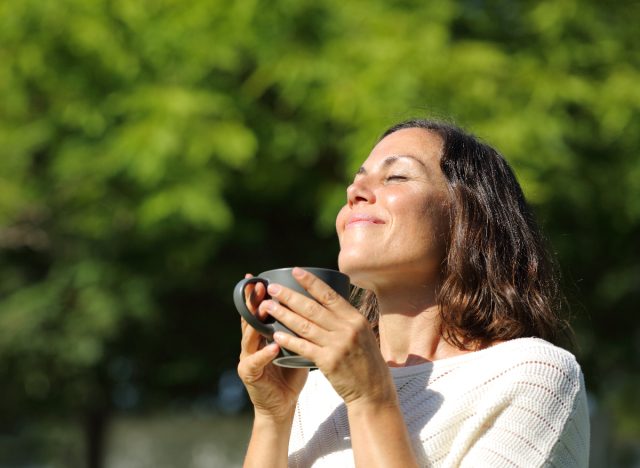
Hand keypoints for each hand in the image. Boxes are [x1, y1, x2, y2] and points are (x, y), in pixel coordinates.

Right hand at [237, 274, 307, 423]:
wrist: (282, 405)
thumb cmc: (291, 374)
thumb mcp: (296, 346)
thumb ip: (299, 328)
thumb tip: (319, 306)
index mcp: (262, 335)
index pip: (257, 311)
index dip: (257, 295)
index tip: (258, 277)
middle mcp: (251, 343)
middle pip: (249, 318)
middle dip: (252, 301)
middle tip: (258, 285)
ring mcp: (247, 358)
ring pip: (249, 336)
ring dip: (256, 321)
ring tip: (264, 308)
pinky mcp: (249, 374)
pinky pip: (256, 361)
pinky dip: (265, 353)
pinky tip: (273, 345)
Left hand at [260, 268, 394, 406]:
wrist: (374, 390)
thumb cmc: (366, 361)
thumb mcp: (363, 334)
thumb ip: (346, 319)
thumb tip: (327, 300)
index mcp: (355, 318)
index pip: (329, 295)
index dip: (310, 282)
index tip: (295, 271)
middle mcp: (348, 328)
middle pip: (313, 308)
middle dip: (289, 296)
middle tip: (272, 288)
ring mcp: (338, 345)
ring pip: (305, 325)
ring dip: (283, 314)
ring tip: (267, 307)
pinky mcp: (329, 362)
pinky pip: (304, 347)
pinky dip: (289, 339)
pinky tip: (276, 333)